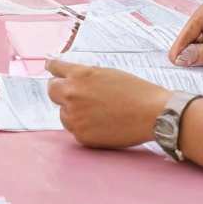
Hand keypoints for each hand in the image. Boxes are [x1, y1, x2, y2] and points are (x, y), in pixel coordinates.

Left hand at [45, 60, 167, 148]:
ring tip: (96, 112)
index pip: (54, 68)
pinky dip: (84, 126)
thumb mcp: (106, 73)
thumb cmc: (135, 91)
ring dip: (72, 110)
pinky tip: (101, 124)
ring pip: (63, 112)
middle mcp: (72, 94)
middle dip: (60, 90)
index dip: (53, 68)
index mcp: (79, 75)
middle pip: (52, 90)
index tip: (50, 68)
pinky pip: (75, 129)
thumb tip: (70, 78)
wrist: (152, 114)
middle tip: (72, 93)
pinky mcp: (81, 135)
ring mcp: (75, 116)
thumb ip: (84, 76)